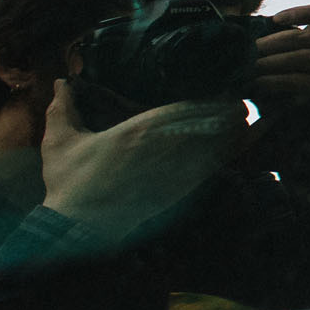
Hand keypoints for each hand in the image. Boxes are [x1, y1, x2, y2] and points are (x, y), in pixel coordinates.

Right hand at [39, 79, 245, 239]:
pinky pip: (209, 171)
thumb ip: (62, 109)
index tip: (224, 89)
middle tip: (244, 100)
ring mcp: (172, 173)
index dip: (208, 99)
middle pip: (207, 125)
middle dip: (228, 113)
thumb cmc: (68, 184)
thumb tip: (60, 80)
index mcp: (137, 131)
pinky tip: (238, 147)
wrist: (74, 229)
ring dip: (233, 133)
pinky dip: (225, 158)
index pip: (183, 108)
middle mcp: (162, 149)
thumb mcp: (60, 142)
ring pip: (214, 147)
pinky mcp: (176, 194)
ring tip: (249, 120)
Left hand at [250, 4, 309, 117]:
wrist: (285, 102)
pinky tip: (258, 81)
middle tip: (252, 47)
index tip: (276, 19)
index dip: (309, 12)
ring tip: (252, 63)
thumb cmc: (280, 62)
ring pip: (305, 57)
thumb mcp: (285, 41)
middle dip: (277, 40)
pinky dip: (274, 79)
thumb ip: (277, 29)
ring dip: (275, 58)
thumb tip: (247, 22)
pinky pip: (297, 81)